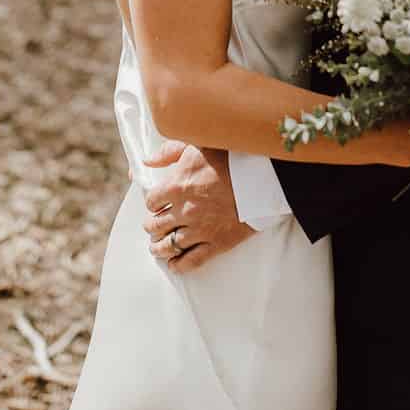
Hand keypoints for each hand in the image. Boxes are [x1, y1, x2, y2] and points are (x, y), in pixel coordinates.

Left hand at [143, 142, 253, 273]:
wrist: (262, 177)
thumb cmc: (230, 156)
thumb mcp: (196, 144)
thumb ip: (168, 152)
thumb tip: (146, 162)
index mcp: (176, 186)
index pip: (151, 201)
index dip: (152, 202)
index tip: (156, 203)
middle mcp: (184, 210)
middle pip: (156, 225)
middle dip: (152, 226)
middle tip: (153, 226)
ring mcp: (200, 229)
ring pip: (169, 245)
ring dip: (159, 247)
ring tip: (157, 246)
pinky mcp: (216, 243)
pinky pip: (191, 260)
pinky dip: (178, 264)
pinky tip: (173, 264)